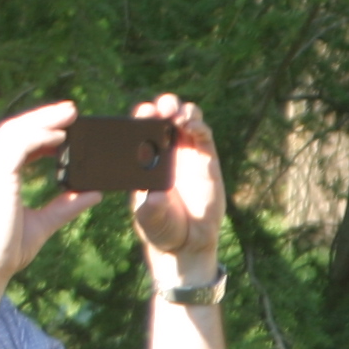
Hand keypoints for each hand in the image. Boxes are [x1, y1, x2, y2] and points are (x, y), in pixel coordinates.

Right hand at [0, 100, 96, 289]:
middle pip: (11, 132)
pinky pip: (15, 144)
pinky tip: (60, 136)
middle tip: (70, 110)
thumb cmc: (5, 253)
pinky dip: (38, 136)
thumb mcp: (41, 224)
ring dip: (43, 120)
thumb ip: (64, 207)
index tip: (61, 131)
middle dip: (41, 118)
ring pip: (12, 131)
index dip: (36, 134)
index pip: (11, 145)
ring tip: (70, 113)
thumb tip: (92, 193)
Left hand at [129, 95, 224, 268]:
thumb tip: (155, 196)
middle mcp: (165, 151)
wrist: (187, 242)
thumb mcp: (149, 219)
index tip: (143, 113)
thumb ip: (151, 208)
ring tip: (179, 115)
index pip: (142, 128)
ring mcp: (187, 154)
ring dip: (182, 111)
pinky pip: (204, 136)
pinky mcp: (207, 160)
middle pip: (164, 117)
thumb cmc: (162, 228)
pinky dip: (199, 126)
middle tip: (163, 108)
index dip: (143, 116)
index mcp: (144, 158)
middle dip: (164, 106)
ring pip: (185, 120)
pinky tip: (193, 126)